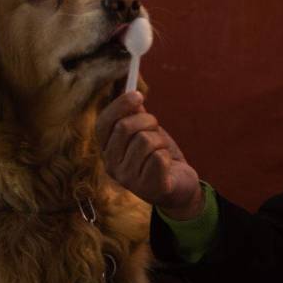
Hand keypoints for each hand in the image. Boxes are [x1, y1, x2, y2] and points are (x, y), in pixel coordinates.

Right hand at [95, 92, 203, 219]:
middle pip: (125, 128)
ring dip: (160, 141)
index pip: (103, 124)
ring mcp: (128, 179)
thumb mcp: (145, 132)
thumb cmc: (159, 156)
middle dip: (147, 121)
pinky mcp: (148, 188)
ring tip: (161, 151)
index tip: (138, 95)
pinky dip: (167, 155)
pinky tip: (166, 165)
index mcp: (107, 150)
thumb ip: (135, 115)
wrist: (180, 186)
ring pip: (145, 141)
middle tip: (155, 128)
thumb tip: (131, 94)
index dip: (119, 106)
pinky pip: (159, 157)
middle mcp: (112, 166)